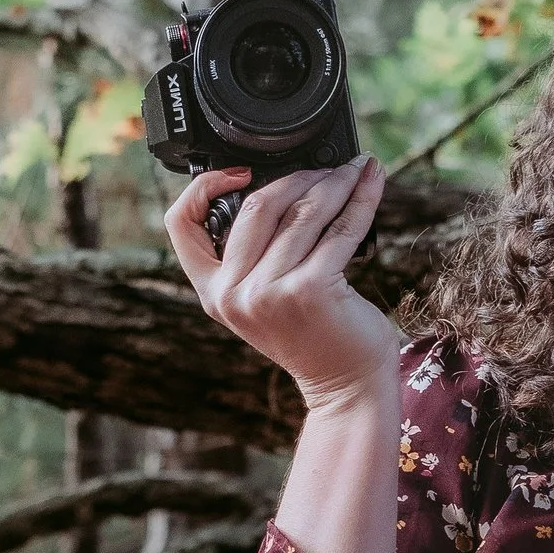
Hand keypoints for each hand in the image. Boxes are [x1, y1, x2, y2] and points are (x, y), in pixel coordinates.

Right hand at [162, 155, 399, 406]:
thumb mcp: (264, 298)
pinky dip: (361, 199)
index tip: (240, 170)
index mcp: (213, 292)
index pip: (181, 225)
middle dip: (298, 176)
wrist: (345, 386)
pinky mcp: (310, 290)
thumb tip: (285, 184)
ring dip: (335, 181)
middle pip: (256, 206)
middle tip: (328, 166)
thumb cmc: (314, 335)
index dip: (204, 187)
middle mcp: (233, 293)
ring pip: (302, 212)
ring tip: (355, 169)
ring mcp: (269, 292)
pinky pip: (339, 228)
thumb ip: (255, 255)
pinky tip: (371, 181)